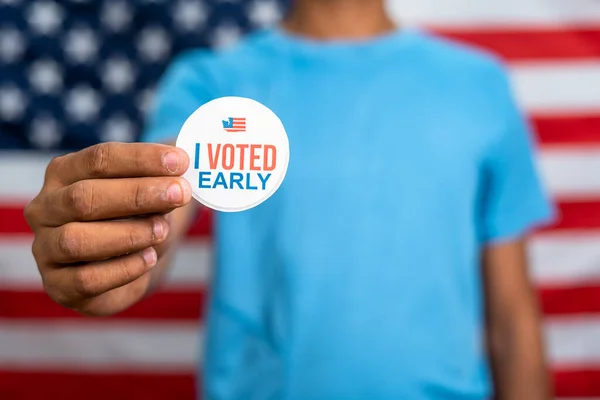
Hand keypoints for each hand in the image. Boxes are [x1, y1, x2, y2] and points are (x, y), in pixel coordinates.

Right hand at [24, 142, 191, 315]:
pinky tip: (150, 258)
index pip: (98, 159)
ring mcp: (46, 249)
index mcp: (64, 173)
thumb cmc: (134, 219)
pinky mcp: (58, 286)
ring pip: (77, 240)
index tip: (180, 161)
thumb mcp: (148, 195)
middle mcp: (46, 208)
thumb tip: (179, 182)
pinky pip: (86, 279)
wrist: (123, 267)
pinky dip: (124, 268)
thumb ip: (158, 184)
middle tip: (179, 193)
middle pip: (84, 197)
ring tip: (163, 230)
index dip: (141, 159)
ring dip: (129, 233)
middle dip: (138, 194)